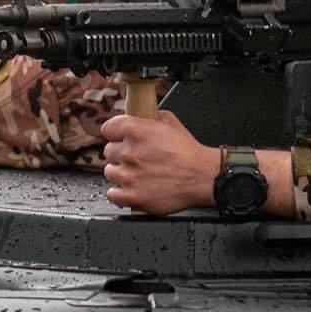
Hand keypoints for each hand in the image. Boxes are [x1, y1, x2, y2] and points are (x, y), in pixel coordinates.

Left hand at [99, 110, 219, 214]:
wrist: (203, 177)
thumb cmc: (189, 152)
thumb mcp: (171, 123)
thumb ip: (150, 117)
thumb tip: (141, 115)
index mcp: (136, 130)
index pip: (107, 129)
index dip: (115, 134)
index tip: (119, 139)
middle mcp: (129, 152)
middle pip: (108, 152)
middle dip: (120, 154)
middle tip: (136, 158)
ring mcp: (129, 176)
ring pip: (109, 172)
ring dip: (121, 173)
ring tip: (137, 174)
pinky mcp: (132, 196)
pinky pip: (112, 194)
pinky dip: (120, 193)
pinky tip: (132, 188)